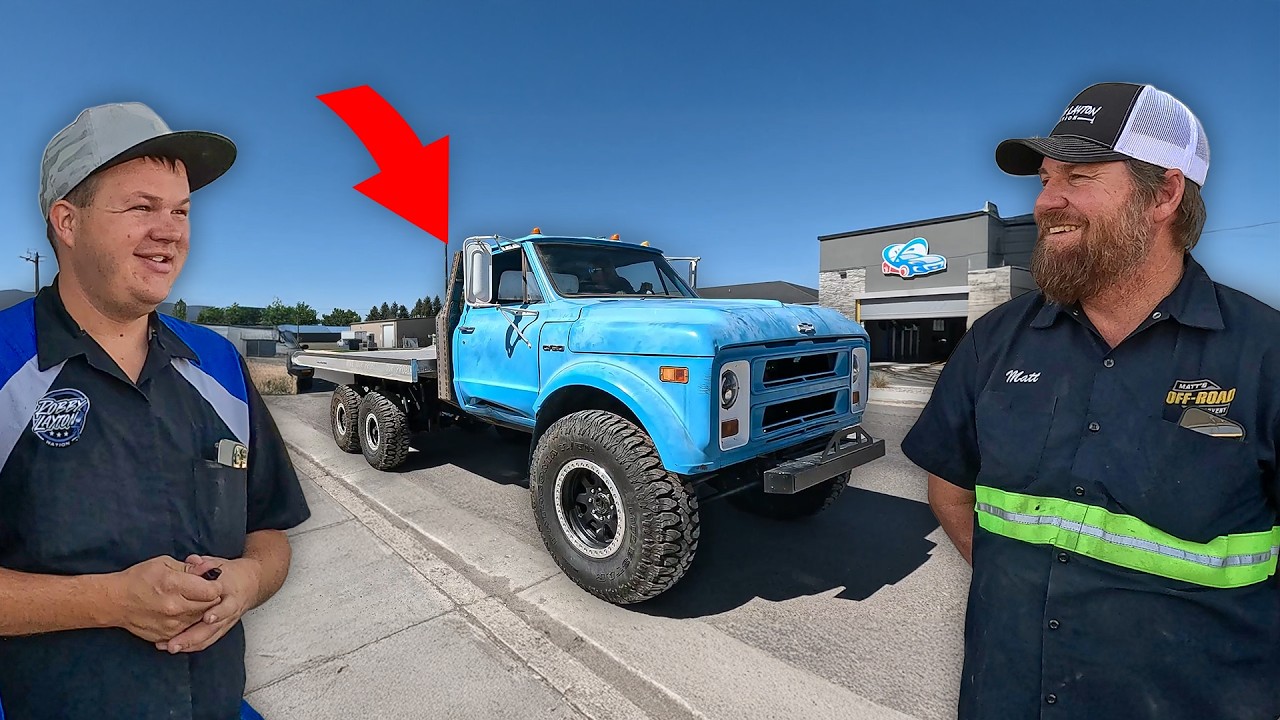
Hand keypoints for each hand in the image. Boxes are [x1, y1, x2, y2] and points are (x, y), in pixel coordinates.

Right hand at [107, 556, 223, 642]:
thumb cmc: (138, 579)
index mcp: (175, 585)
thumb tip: (210, 569)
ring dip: (201, 610)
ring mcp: (171, 624)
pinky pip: (188, 629)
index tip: (210, 581)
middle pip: (210, 606)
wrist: (114, 602)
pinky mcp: (167, 635)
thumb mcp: (164, 564)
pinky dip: (189, 621)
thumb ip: (190, 568)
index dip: (215, 585)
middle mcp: (175, 607)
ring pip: (201, 619)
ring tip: (190, 600)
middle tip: (203, 591)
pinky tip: (181, 612)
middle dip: (211, 598)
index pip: (212, 591)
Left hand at [155, 555, 261, 653]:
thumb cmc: (231, 574)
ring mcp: (227, 620)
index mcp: (230, 590)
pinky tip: (176, 647)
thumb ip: (204, 563)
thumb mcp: (219, 563)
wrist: (252, 583)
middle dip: (194, 636)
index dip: (218, 611)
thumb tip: (193, 561)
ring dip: (190, 644)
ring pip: (210, 636)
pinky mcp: (223, 628)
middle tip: (175, 643)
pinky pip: (209, 640)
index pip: (226, 602)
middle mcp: (230, 608)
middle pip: (215, 626)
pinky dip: (192, 646)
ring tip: (172, 647)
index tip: (207, 618)